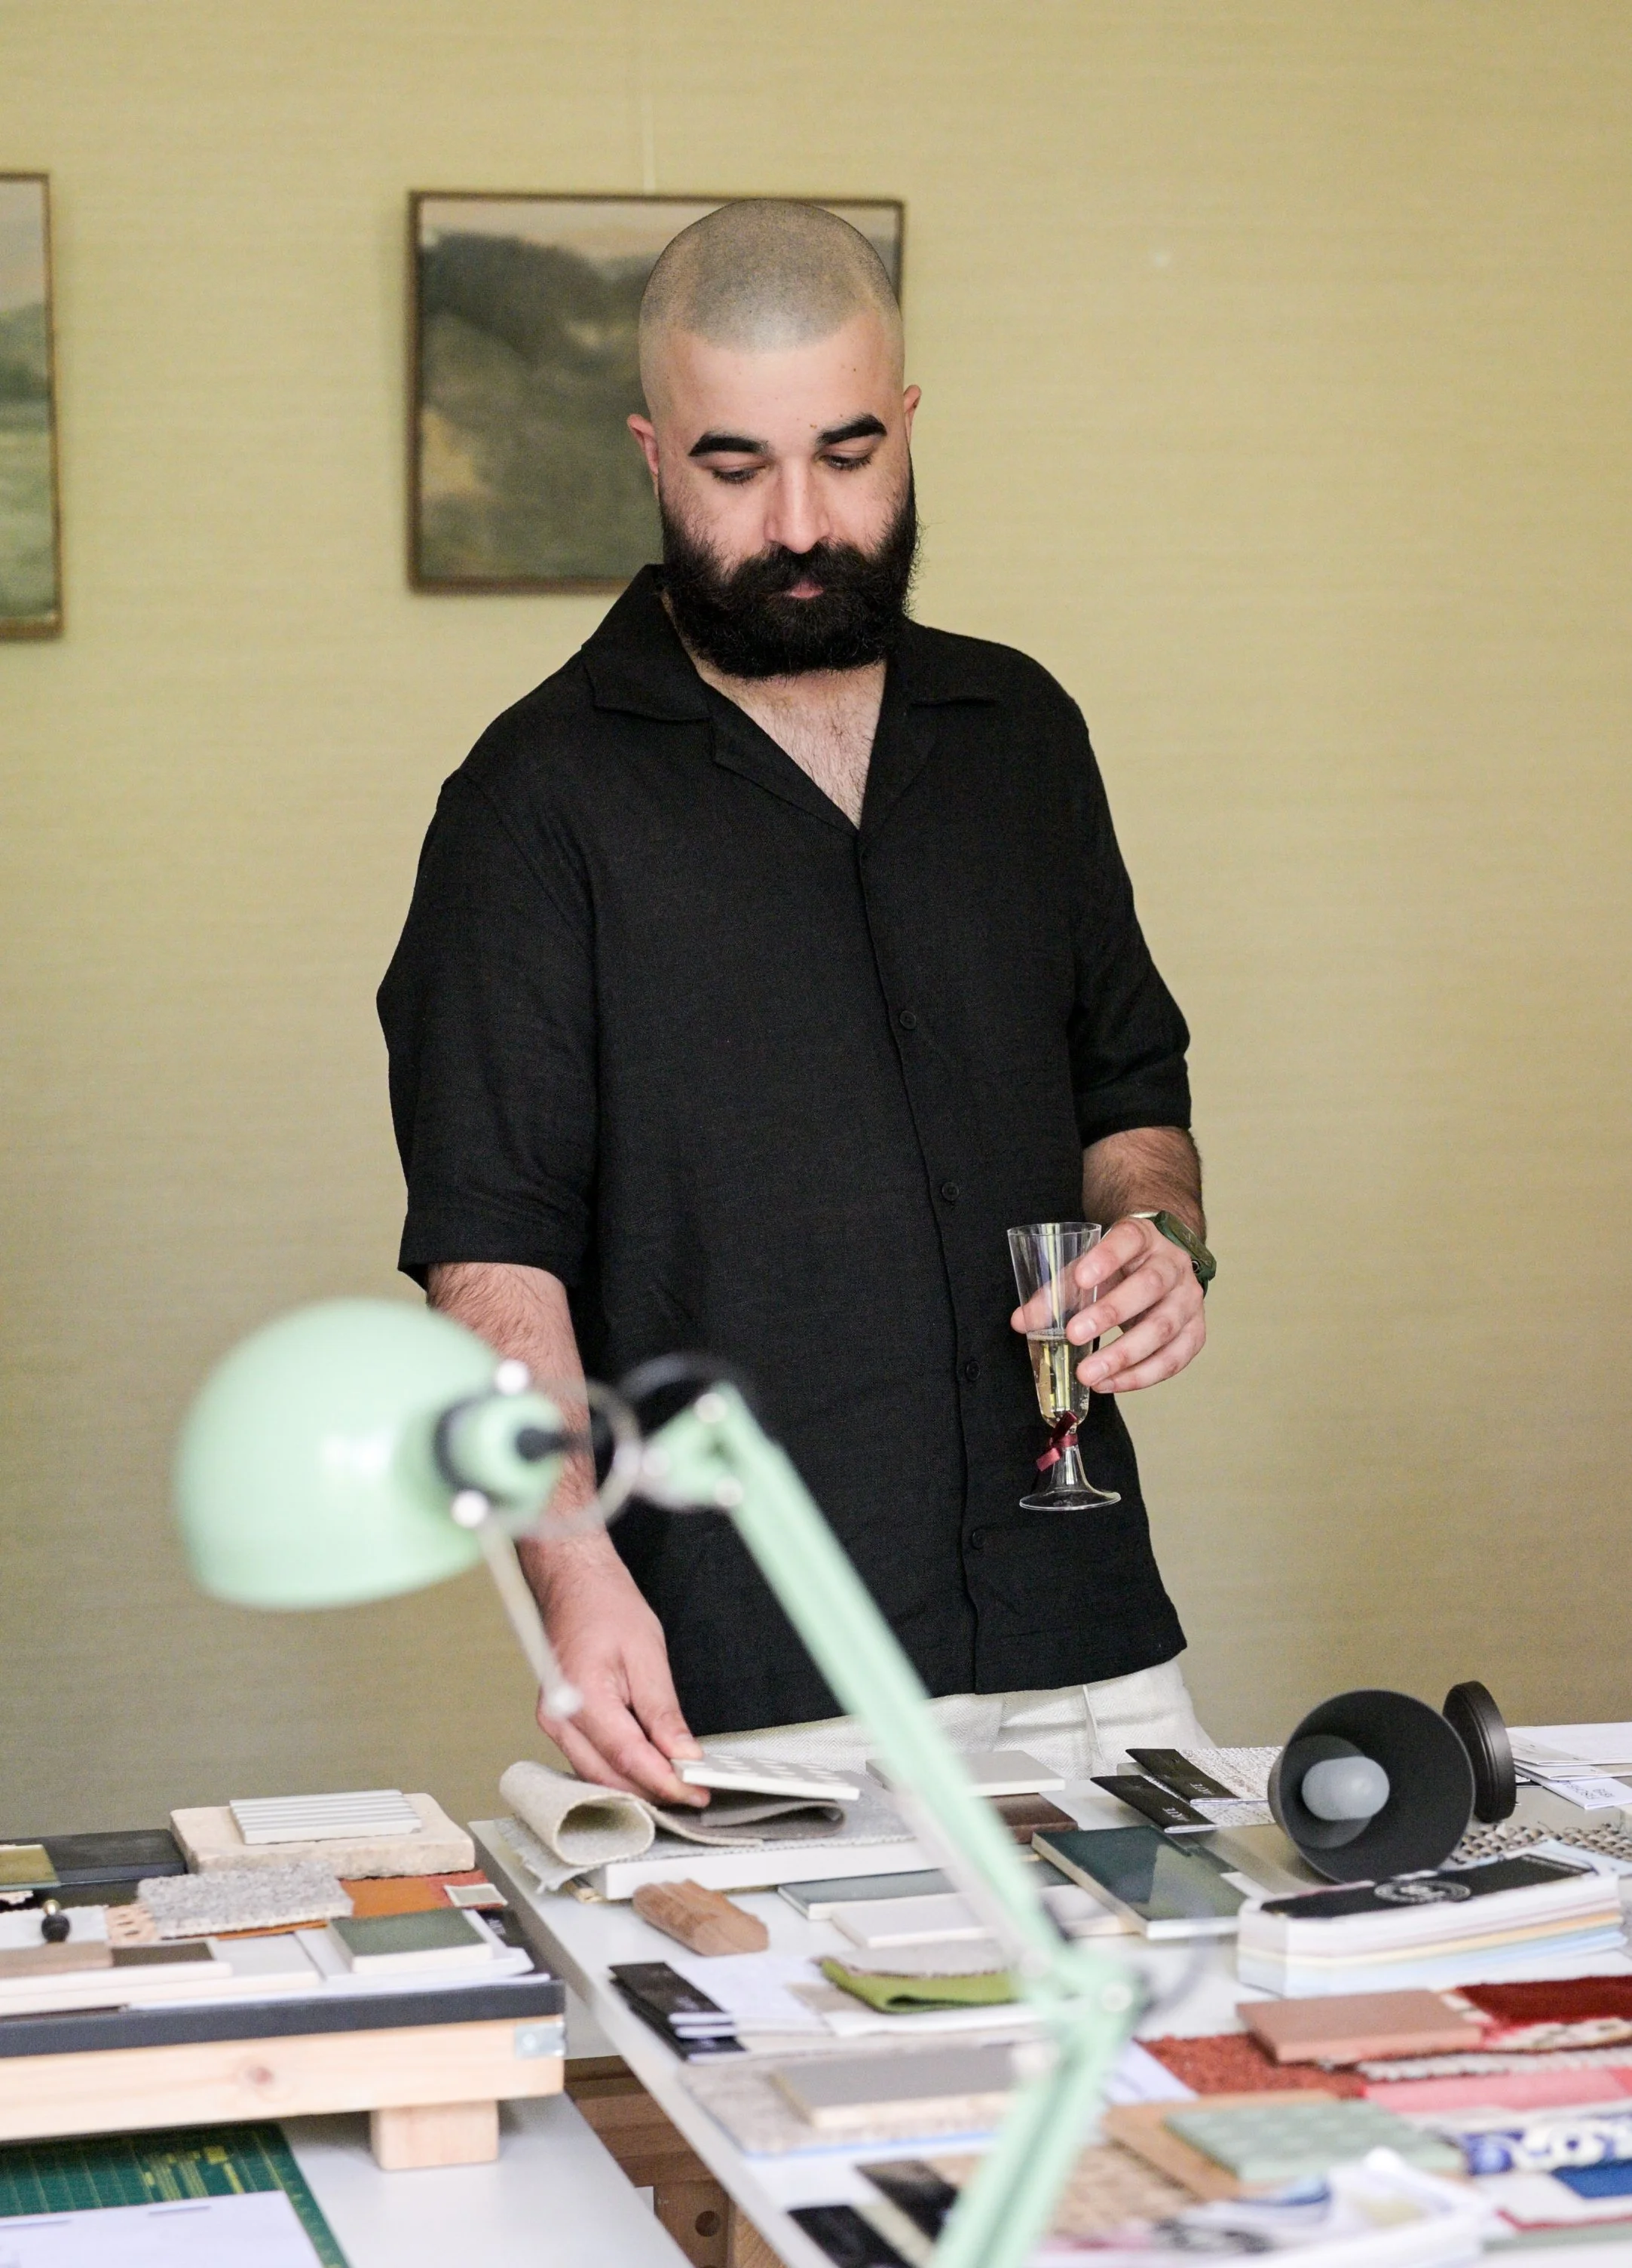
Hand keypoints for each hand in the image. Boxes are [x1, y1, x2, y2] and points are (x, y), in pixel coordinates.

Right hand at [526, 1533, 706, 1805]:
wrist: (575, 1584)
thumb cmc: (606, 1607)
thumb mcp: (647, 1654)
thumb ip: (663, 1713)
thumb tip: (683, 1756)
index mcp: (580, 1695)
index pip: (627, 1757)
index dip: (664, 1781)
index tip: (696, 1792)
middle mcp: (558, 1717)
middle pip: (609, 1776)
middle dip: (653, 1791)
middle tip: (694, 1793)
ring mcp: (554, 1723)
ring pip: (597, 1775)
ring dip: (637, 1785)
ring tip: (678, 1784)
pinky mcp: (561, 1724)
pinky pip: (591, 1759)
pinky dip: (621, 1769)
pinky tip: (650, 1766)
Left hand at [1010, 1215, 1205, 1394]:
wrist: (1159, 1266)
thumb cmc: (1117, 1269)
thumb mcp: (1087, 1269)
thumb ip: (1055, 1292)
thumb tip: (1021, 1322)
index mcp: (1143, 1237)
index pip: (1128, 1239)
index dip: (1106, 1257)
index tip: (1080, 1277)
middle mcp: (1172, 1265)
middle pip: (1149, 1286)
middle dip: (1110, 1313)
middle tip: (1074, 1334)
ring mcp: (1188, 1299)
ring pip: (1164, 1328)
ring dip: (1124, 1355)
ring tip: (1089, 1374)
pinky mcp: (1195, 1331)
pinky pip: (1173, 1358)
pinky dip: (1140, 1376)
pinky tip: (1110, 1384)